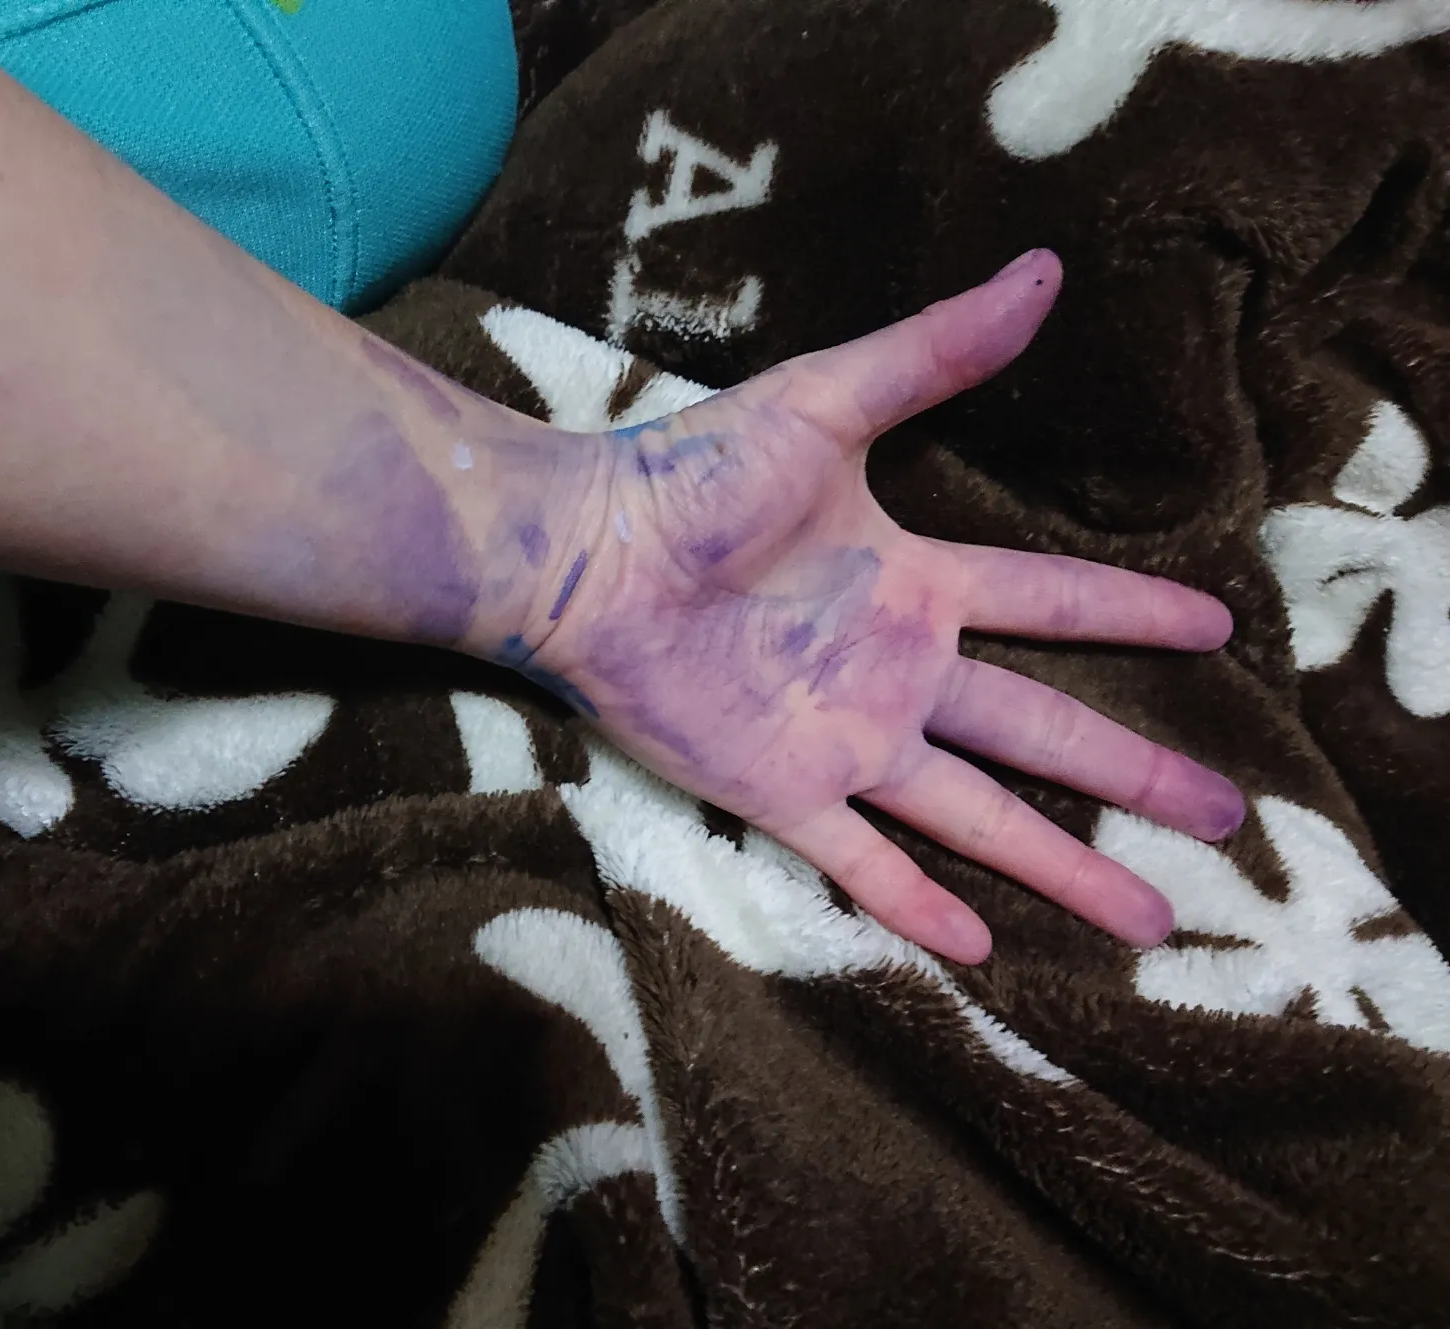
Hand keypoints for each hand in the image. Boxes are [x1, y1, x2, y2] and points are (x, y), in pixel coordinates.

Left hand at [513, 250, 1243, 963]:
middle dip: (1134, 770)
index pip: (1051, 602)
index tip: (1217, 626)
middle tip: (1225, 814)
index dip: (1131, 612)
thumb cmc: (690, 475)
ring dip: (1062, 867)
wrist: (582, 557)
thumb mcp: (826, 404)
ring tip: (1150, 915)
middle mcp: (896, 672)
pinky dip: (918, 905)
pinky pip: (865, 861)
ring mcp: (844, 740)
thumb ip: (932, 356)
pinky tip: (984, 951)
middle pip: (1043, 732)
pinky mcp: (783, 791)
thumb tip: (1043, 271)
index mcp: (916, 584)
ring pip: (978, 817)